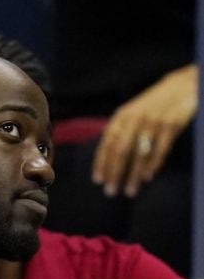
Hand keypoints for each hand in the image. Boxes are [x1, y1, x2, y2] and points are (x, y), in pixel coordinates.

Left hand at [92, 64, 197, 197]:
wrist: (180, 87)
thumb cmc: (151, 105)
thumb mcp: (131, 114)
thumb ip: (119, 132)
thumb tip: (106, 159)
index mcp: (121, 117)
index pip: (106, 143)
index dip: (101, 163)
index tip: (98, 180)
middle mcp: (134, 119)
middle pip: (120, 151)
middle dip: (114, 173)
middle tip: (110, 192)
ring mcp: (153, 122)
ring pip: (140, 154)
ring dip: (133, 175)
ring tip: (129, 191)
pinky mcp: (171, 125)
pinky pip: (159, 150)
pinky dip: (152, 165)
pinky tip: (147, 178)